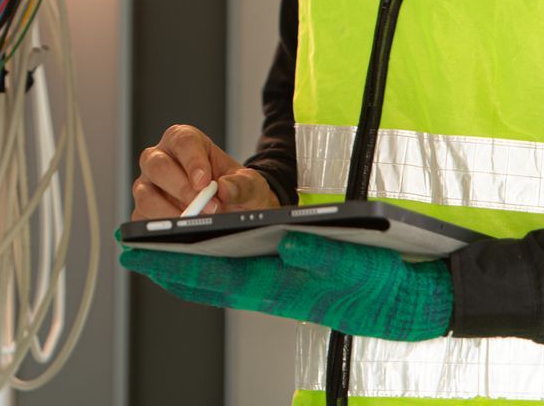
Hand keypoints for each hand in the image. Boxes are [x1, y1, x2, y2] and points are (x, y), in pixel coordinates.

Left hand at [117, 232, 452, 342]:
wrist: (414, 302)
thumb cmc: (385, 285)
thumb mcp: (358, 265)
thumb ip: (322, 255)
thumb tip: (286, 241)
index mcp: (280, 287)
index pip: (212, 276)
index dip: (170, 263)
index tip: (134, 252)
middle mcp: (271, 288)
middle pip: (206, 277)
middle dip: (166, 263)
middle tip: (129, 247)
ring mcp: (279, 284)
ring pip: (220, 274)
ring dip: (187, 261)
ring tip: (156, 245)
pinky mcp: (290, 277)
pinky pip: (240, 271)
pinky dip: (215, 260)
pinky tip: (205, 247)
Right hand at [132, 123, 278, 218]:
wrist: (236, 212)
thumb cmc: (236, 191)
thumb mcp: (251, 184)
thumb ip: (243, 184)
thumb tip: (224, 188)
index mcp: (185, 142)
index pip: (182, 142)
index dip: (192, 161)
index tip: (204, 182)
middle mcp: (161, 160)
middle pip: (157, 165)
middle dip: (182, 189)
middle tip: (207, 207)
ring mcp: (149, 185)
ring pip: (145, 194)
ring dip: (170, 212)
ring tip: (194, 224)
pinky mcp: (144, 211)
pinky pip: (142, 220)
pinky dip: (160, 230)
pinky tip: (180, 234)